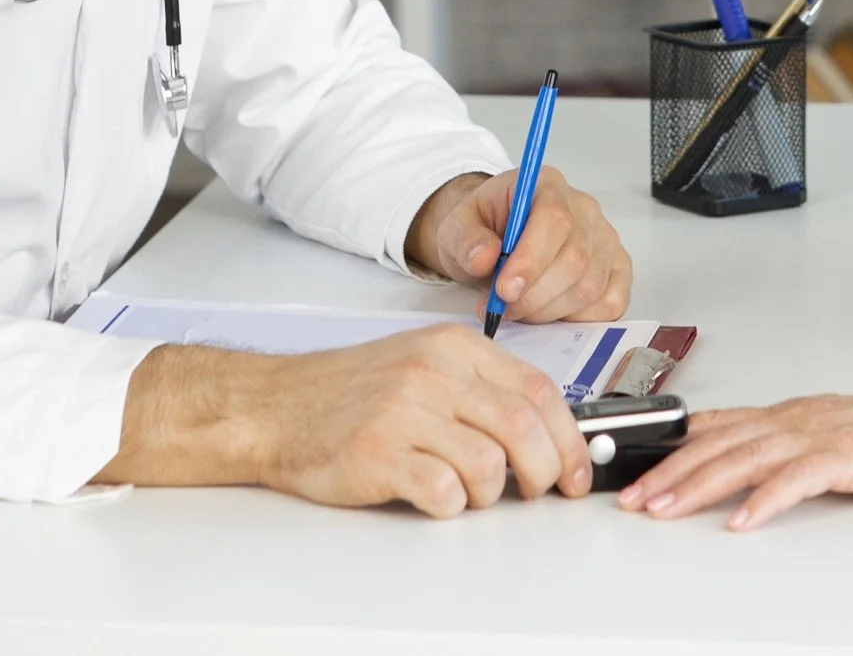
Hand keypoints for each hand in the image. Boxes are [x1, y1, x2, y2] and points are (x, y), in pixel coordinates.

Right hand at [98, 326, 593, 512]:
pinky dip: (450, 506)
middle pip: (522, 427)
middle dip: (543, 471)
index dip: (569, 437)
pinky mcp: (378, 453)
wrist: (276, 406)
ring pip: (488, 464)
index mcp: (452, 347)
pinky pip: (443, 491)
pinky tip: (432, 496)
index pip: (538, 389)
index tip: (576, 470)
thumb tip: (546, 431)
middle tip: (535, 493)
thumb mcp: (423, 366)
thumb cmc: (350, 392)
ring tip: (465, 490)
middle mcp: (432, 373)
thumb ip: (481, 388)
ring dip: (488, 493)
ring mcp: (404, 412)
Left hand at [408, 166, 632, 324]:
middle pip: (575, 260)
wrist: (495, 238)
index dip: (531, 260)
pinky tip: (549, 311)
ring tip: (517, 310)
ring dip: (549, 310)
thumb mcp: (457, 227)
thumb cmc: (483, 229)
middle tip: (501, 308)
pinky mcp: (616, 269)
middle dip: (534, 296)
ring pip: (590, 287)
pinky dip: (578, 318)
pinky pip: (610, 302)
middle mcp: (585, 210)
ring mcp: (605, 240)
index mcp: (547, 186)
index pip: (554, 220)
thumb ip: (466, 239)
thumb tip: (484, 258)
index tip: (504, 290)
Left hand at [615, 391, 852, 529]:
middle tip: (634, 499)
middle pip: (719, 443)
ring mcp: (822, 434)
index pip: (718, 427)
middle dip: (670, 471)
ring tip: (667, 509)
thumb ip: (788, 451)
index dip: (673, 449)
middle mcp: (798, 417)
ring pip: (745, 457)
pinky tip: (741, 521)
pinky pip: (797, 479)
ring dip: (700, 485)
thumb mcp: (831, 441)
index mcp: (791, 413)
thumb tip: (745, 471)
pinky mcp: (849, 456)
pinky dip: (765, 500)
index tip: (637, 472)